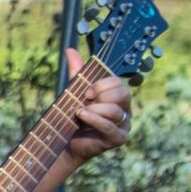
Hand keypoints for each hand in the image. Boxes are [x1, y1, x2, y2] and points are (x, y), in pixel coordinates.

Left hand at [61, 49, 134, 166]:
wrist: (65, 142)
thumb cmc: (73, 116)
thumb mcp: (74, 92)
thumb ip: (77, 72)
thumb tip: (70, 49)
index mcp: (117, 95)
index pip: (118, 82)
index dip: (101, 84)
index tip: (85, 91)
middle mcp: (125, 108)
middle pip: (122, 93)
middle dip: (100, 95)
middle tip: (84, 100)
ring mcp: (124, 124)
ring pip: (115, 111)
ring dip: (94, 109)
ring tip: (79, 112)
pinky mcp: (119, 138)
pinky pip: (110, 126)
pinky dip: (94, 119)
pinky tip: (82, 116)